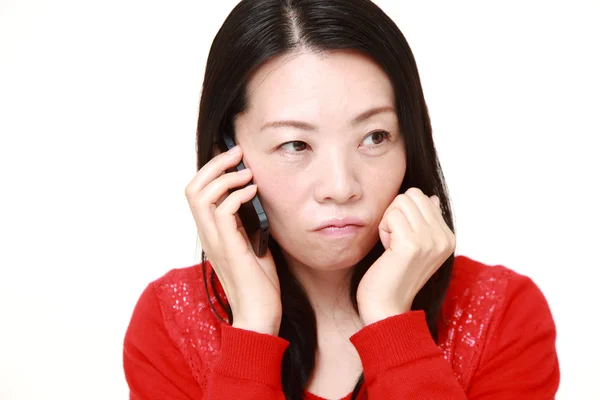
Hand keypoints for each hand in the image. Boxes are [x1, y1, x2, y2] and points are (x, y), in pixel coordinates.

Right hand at [185, 145, 280, 335]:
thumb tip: (258, 199)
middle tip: (237, 153)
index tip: (235, 158)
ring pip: (201, 195)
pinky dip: (238, 195)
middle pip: (193, 188)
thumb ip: (249, 223)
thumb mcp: (254, 244)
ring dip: (225, 177)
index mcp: (212, 233)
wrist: (259, 315)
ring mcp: (216, 241)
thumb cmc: (259, 283)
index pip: (197, 193)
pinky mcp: (229, 248)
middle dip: (214, 164)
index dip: (211, 171)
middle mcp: (208, 235)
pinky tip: (254, 192)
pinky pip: (223, 211)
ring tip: (247, 174)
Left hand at [356, 187, 455, 325]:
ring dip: (388, 222)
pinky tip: (387, 251)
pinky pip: (391, 215)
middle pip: (411, 195)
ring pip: (400, 202)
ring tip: (391, 247)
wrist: (386, 308)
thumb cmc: (393, 276)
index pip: (422, 196)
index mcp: (448, 237)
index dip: (404, 213)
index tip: (402, 239)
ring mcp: (430, 241)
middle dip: (395, 213)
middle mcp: (444, 238)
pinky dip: (383, 230)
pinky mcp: (412, 245)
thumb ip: (426, 221)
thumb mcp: (416, 246)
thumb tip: (431, 198)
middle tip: (394, 241)